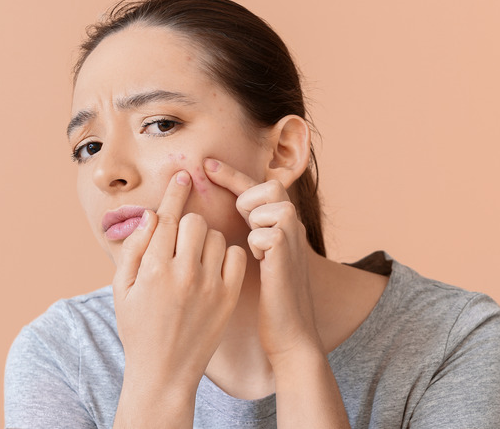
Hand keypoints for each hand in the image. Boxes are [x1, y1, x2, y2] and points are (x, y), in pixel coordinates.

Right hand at [112, 170, 246, 391]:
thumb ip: (134, 250)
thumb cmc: (137, 330)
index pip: (167, 218)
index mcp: (153, 269)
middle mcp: (183, 273)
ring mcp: (209, 286)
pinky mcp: (228, 297)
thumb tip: (152, 217)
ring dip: (205, 241)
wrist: (164, 373)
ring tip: (195, 261)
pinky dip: (226, 256)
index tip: (183, 175)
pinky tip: (214, 268)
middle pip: (194, 222)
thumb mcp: (122, 290)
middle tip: (181, 242)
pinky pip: (235, 256)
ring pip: (215, 237)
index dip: (175, 193)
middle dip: (187, 225)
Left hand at [203, 158, 322, 365]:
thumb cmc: (270, 303)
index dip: (233, 175)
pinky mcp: (287, 253)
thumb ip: (250, 236)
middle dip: (249, 197)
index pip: (257, 188)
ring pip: (269, 203)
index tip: (206, 166)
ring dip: (255, 220)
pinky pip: (264, 231)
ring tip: (258, 249)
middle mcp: (292, 227)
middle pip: (270, 185)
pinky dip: (257, 243)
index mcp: (282, 227)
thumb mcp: (261, 261)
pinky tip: (263, 265)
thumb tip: (222, 221)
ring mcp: (293, 238)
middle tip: (244, 223)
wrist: (290, 333)